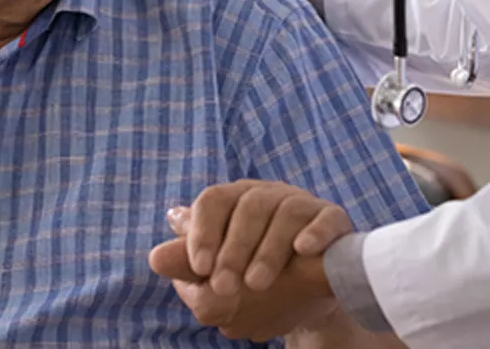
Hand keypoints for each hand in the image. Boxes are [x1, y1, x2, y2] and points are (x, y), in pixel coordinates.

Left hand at [151, 205, 341, 341]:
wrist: (312, 293)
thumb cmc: (257, 277)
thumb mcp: (223, 274)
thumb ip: (191, 265)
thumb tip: (156, 257)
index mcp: (235, 202)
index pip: (213, 201)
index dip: (203, 232)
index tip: (199, 267)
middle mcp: (268, 197)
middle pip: (248, 207)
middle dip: (234, 248)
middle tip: (224, 286)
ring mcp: (303, 206)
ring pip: (284, 212)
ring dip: (268, 250)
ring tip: (256, 283)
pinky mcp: (334, 220)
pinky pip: (327, 218)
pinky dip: (314, 233)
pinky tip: (302, 252)